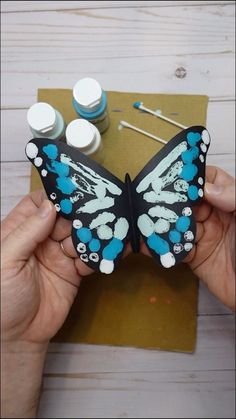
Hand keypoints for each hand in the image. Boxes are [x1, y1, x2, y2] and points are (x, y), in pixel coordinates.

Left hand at [1, 190, 92, 344]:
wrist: (17, 337)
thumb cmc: (1, 299)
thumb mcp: (7, 261)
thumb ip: (27, 232)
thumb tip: (50, 206)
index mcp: (19, 232)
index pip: (38, 204)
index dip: (55, 198)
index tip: (72, 196)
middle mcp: (40, 240)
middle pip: (64, 217)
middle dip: (77, 217)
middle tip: (90, 219)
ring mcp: (58, 255)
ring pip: (79, 235)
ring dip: (89, 236)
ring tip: (96, 239)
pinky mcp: (72, 272)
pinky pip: (87, 258)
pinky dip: (95, 256)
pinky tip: (95, 258)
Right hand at [141, 166, 234, 310]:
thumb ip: (234, 197)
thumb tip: (207, 188)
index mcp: (229, 202)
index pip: (208, 181)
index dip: (192, 177)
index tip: (174, 177)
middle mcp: (214, 217)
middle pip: (186, 202)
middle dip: (169, 200)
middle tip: (148, 198)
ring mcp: (203, 237)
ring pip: (177, 225)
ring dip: (161, 223)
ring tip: (144, 221)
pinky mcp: (195, 258)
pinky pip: (175, 248)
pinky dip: (162, 246)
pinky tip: (151, 244)